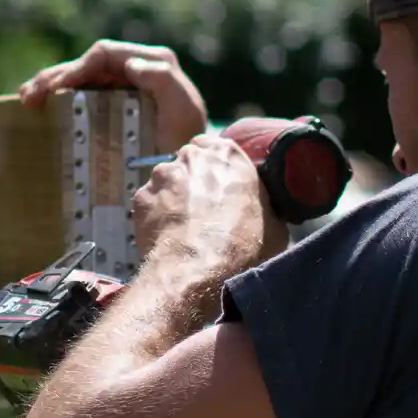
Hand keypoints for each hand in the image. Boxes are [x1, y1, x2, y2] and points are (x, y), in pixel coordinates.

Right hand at [19, 39, 205, 154]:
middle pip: (85, 65)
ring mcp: (122, 85)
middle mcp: (135, 68)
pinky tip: (38, 105)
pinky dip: (58, 97)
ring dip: (49, 84)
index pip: (103, 54)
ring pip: (78, 78)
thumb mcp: (183, 109)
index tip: (56, 88)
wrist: (192, 166)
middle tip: (30, 95)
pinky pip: (81, 94)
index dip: (76, 67)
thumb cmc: (188, 138)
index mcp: (151, 61)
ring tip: (26, 98)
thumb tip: (131, 64)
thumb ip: (163, 80)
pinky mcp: (114, 103)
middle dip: (55, 76)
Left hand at [132, 132, 285, 273]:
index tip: (221, 184)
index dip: (217, 167)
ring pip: (167, 180)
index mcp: (229, 155)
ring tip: (184, 225)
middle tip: (204, 208)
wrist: (198, 271)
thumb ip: (264, 205)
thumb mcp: (274, 226)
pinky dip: (156, 214)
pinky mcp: (142, 196)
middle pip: (190, 160)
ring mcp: (163, 174)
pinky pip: (150, 202)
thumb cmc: (242, 248)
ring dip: (174, 196)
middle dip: (195, 179)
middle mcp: (193, 156)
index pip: (216, 145)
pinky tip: (168, 235)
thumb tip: (263, 212)